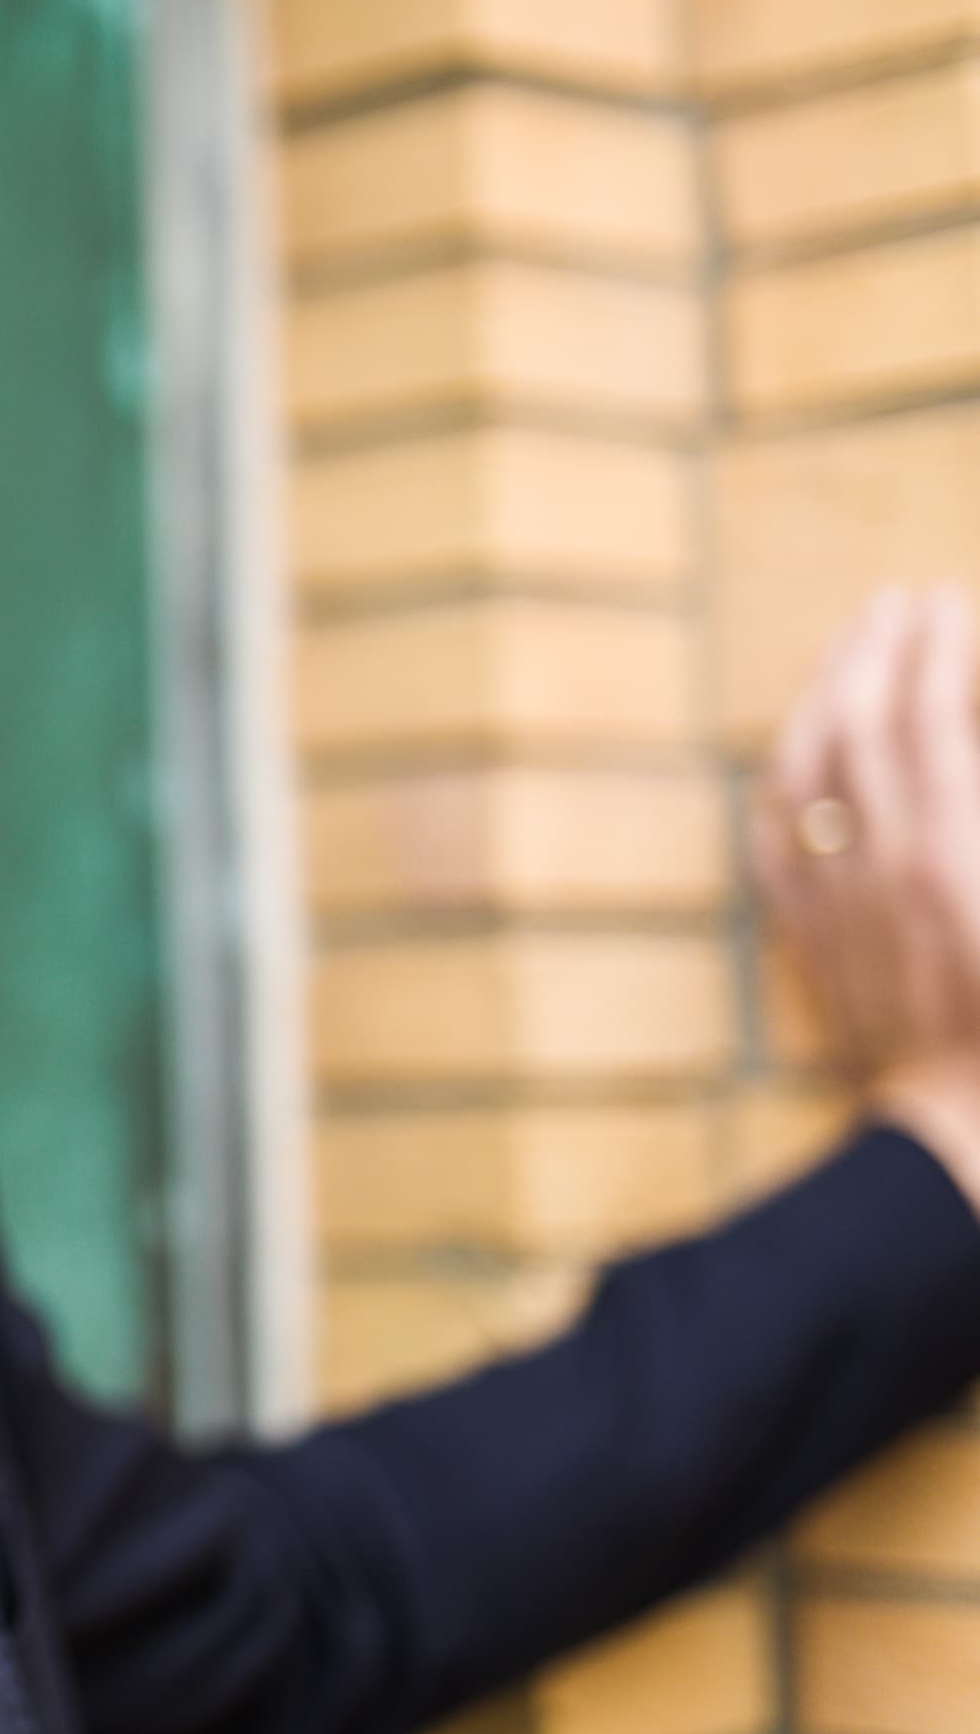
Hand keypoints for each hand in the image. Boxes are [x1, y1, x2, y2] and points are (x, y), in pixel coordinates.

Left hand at [753, 586, 979, 1209]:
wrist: (971, 1132)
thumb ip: (976, 804)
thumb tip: (957, 747)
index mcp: (953, 855)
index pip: (932, 720)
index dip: (939, 652)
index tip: (950, 602)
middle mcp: (879, 868)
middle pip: (860, 727)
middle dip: (877, 652)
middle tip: (898, 600)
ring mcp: (833, 901)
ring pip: (805, 772)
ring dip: (823, 697)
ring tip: (849, 645)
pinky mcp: (808, 937)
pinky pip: (775, 838)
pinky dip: (783, 779)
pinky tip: (793, 750)